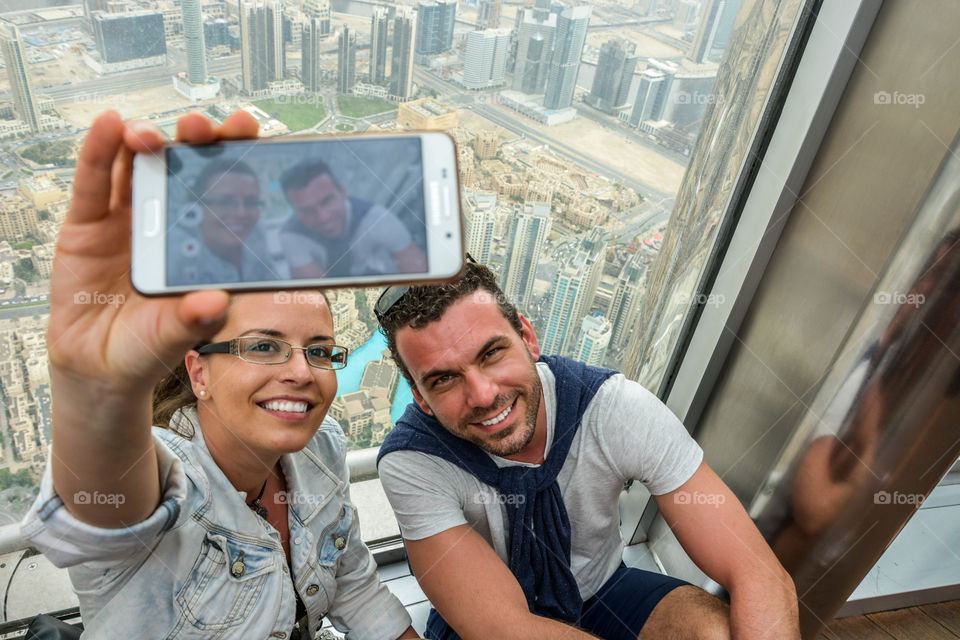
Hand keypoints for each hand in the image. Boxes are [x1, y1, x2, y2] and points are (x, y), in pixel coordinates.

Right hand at [47, 110, 257, 392]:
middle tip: (204, 127)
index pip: (223, 188)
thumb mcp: (177, 335)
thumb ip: (195, 318)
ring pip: (138, 164)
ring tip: (151, 133)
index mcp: (200, 238)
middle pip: (184, 165)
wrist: (100, 365)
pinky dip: (98, 150)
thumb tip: (216, 301)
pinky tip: (108, 125)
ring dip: (146, 138)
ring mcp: (127, 217)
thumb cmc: (149, 345)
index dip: (235, 157)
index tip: (249, 132)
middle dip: (196, 139)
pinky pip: (93, 182)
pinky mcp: (88, 224)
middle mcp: (167, 219)